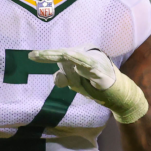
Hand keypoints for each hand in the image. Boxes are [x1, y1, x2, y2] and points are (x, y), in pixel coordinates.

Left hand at [29, 48, 148, 123]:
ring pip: (77, 59)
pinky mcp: (103, 75)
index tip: (31, 56)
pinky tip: (74, 61)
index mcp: (80, 59)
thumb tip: (57, 77)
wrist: (119, 95)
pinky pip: (91, 69)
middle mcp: (88, 57)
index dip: (46, 55)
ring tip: (47, 56)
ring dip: (63, 57)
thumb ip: (66, 78)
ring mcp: (97, 64)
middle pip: (66, 54)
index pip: (60, 55)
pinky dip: (82, 65)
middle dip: (50, 55)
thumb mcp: (77, 83)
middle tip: (34, 56)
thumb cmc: (97, 87)